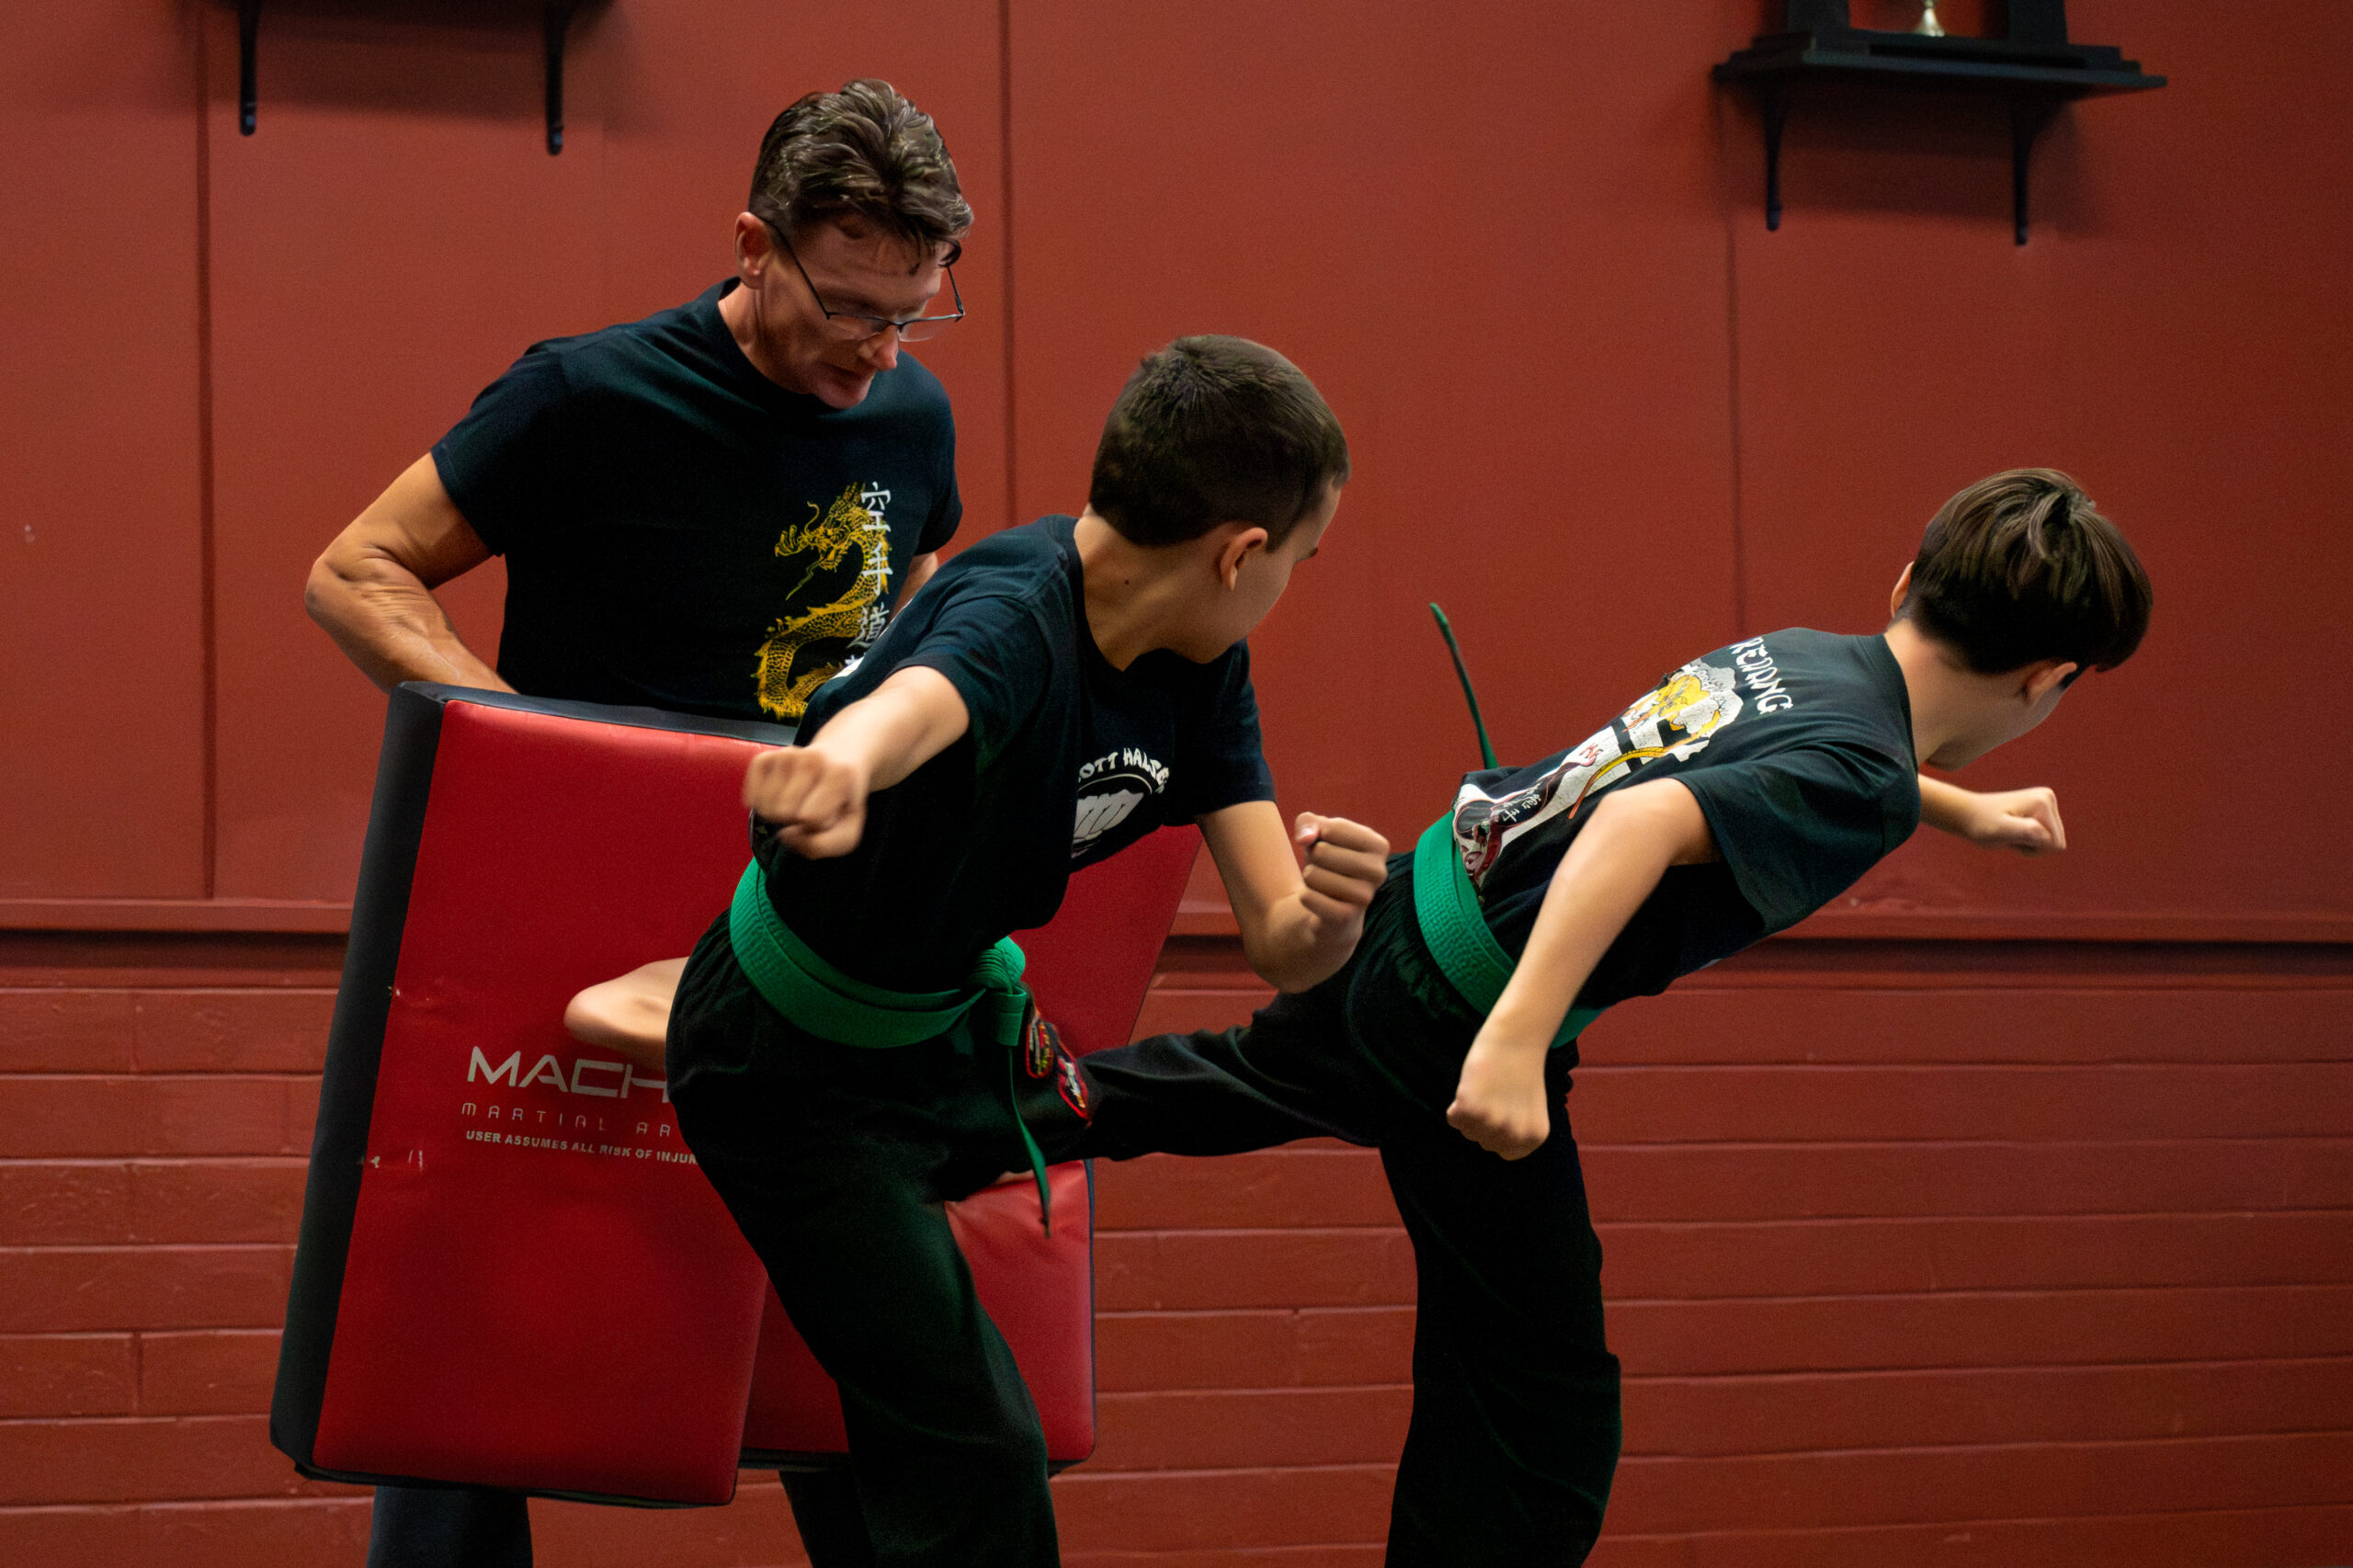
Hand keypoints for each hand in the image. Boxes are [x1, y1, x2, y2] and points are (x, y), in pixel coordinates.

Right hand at [742, 745, 870, 858]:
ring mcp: (786, 754)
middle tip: (808, 808)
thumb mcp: (847, 832)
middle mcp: (812, 758)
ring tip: (795, 801)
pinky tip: (776, 797)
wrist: (838, 762)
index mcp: (839, 774)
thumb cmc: (841, 803)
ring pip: (765, 806)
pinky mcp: (766, 756)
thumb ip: (823, 846)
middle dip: (794, 820)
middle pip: (783, 812)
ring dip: (777, 813)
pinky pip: (751, 794)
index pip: (811, 819)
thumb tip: (784, 835)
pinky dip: (759, 804)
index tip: (827, 813)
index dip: (817, 825)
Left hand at [1293, 813, 1388, 940]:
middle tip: (1324, 868)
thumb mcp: (1317, 835)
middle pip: (1321, 851)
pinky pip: (1308, 897)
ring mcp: (1365, 896)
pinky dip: (1306, 897)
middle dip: (1312, 858)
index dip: (1318, 835)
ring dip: (1309, 878)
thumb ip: (1308, 823)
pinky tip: (1319, 901)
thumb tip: (1305, 838)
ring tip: (1322, 884)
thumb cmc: (1328, 862)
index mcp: (1379, 845)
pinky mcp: (1347, 917)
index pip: (1331, 828)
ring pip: (1312, 875)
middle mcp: (1378, 871)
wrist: (1331, 909)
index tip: (1328, 846)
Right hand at [1446, 1029, 1551, 1158]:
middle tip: (1495, 1093)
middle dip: (1483, 1121)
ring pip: (1467, 1132)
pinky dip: (1456, 1104)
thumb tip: (1488, 1143)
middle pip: (1483, 1142)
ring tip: (1485, 1088)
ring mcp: (1493, 1123)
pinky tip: (1473, 1085)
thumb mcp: (1528, 1112)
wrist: (1516, 1039)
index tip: (1505, 1108)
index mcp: (1534, 1138)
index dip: (1497, 1130)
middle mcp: (1515, 1135)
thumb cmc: (1521, 1071)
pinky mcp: (1470, 1109)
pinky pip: (1453, 1119)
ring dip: (1469, 1112)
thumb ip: (1513, 1132)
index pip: (1502, 1151)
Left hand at [1960, 786, 2066, 854]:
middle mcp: (2048, 797)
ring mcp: (2046, 802)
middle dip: (2034, 846)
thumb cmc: (1982, 824)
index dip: (2034, 848)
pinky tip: (2013, 831)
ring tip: (2010, 833)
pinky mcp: (2042, 809)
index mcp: (2043, 801)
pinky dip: (2028, 840)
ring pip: (2052, 841)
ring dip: (2030, 844)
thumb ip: (2025, 832)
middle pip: (2057, 841)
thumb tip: (2046, 836)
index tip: (2012, 836)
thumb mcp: (2001, 830)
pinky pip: (2046, 837)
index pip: (2055, 843)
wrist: (1968, 814)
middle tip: (2010, 836)